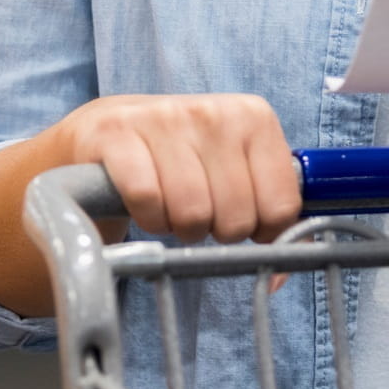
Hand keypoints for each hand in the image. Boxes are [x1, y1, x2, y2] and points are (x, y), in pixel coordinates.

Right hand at [58, 94, 301, 242]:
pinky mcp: (117, 132)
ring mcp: (163, 117)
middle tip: (198, 213)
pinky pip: (148, 200)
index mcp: (254, 117)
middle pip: (236, 217)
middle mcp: (213, 111)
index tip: (239, 218)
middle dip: (215, 230)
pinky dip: (147, 217)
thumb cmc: (181, 160)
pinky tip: (145, 204)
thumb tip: (277, 277)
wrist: (107, 131)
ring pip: (192, 212)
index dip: (260, 231)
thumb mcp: (234, 172)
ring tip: (170, 207)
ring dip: (178, 227)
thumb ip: (269, 217)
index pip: (281, 206)